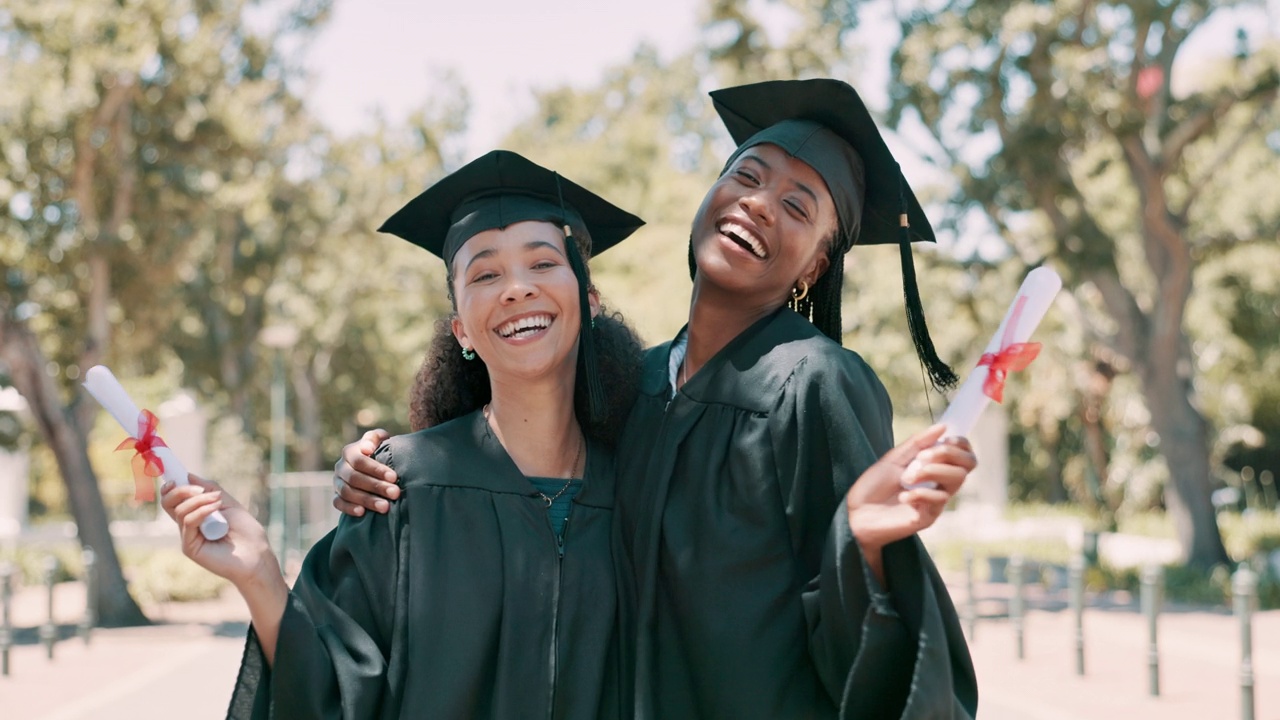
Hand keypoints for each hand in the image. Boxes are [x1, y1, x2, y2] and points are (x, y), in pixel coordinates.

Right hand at [160, 474, 277, 588]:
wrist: (257, 555)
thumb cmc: (246, 531)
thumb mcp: (228, 503)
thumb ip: (208, 489)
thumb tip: (188, 475)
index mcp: (195, 515)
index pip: (174, 499)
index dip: (171, 487)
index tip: (177, 476)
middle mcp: (188, 525)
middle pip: (169, 503)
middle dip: (181, 490)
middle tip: (201, 489)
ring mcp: (188, 536)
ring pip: (179, 510)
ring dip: (199, 500)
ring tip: (218, 501)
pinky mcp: (189, 547)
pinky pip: (188, 522)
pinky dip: (201, 512)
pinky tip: (216, 509)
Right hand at [332, 428, 398, 515]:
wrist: (373, 468)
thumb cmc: (380, 452)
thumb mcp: (380, 440)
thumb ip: (375, 438)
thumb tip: (366, 448)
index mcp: (349, 452)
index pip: (359, 460)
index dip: (376, 469)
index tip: (394, 477)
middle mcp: (340, 467)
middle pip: (354, 478)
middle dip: (376, 486)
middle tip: (395, 493)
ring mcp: (337, 482)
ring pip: (347, 492)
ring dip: (366, 500)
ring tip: (385, 507)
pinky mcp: (336, 496)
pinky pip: (338, 503)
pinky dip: (349, 508)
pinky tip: (362, 513)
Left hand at [846, 425, 975, 573]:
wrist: (856, 513)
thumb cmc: (873, 486)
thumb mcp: (894, 458)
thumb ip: (918, 443)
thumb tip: (943, 426)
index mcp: (934, 468)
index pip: (965, 455)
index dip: (961, 444)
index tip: (945, 440)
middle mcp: (940, 484)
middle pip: (968, 465)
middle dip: (947, 454)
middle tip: (921, 457)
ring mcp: (936, 501)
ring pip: (957, 480)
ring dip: (931, 471)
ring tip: (906, 478)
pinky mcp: (929, 517)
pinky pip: (939, 500)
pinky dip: (921, 493)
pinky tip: (902, 496)